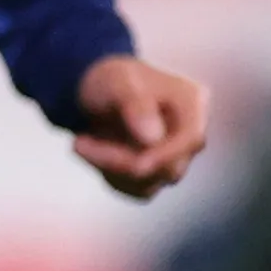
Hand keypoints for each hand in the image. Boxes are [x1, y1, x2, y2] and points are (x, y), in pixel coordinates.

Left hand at [71, 53, 207, 199]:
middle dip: (119, 161)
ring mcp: (176, 156)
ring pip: (151, 184)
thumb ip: (135, 104)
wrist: (95, 90)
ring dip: (111, 170)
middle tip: (78, 143)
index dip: (159, 155)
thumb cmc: (109, 79)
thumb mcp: (116, 81)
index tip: (118, 157)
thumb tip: (152, 138)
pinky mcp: (157, 173)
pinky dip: (112, 178)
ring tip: (83, 142)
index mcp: (192, 103)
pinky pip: (139, 191)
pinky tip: (95, 154)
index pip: (190, 141)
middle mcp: (190, 132)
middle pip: (169, 168)